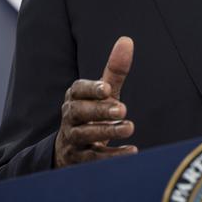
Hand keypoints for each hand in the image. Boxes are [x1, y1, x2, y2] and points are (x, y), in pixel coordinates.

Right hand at [54, 36, 136, 167]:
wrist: (72, 150)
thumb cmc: (92, 114)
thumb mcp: (103, 94)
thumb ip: (114, 71)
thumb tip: (127, 40)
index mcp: (75, 98)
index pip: (77, 90)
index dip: (90, 89)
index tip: (106, 88)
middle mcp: (70, 117)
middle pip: (79, 112)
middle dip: (100, 110)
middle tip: (123, 110)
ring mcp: (72, 140)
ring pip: (84, 135)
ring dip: (107, 131)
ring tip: (130, 127)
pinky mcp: (79, 160)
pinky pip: (93, 159)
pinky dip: (112, 156)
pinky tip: (132, 151)